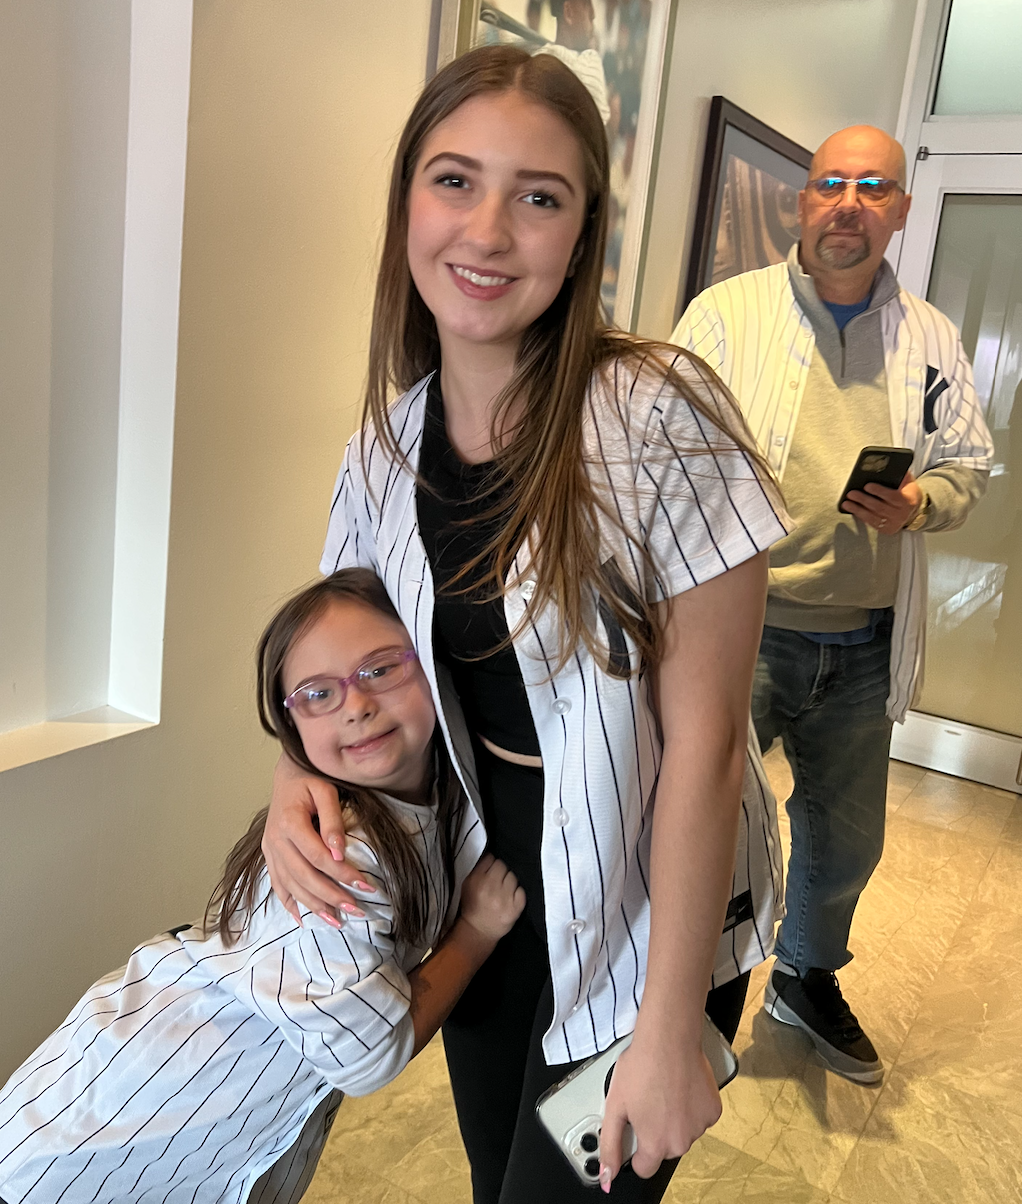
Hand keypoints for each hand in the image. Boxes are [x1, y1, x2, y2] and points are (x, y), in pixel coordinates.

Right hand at [262, 753, 374, 926]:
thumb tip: (339, 851)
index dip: (340, 872)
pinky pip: (277, 884)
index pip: (317, 855)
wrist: (288, 774)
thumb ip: (332, 820)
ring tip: (337, 921)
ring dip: (314, 906)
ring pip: (290, 885)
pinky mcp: (269, 855)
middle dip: (331, 895)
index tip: (363, 884)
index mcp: (289, 822)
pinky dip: (289, 904)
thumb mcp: (325, 791)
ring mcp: (269, 850)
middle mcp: (274, 839)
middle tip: (356, 909)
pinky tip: (304, 920)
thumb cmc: (311, 779)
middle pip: (303, 875)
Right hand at [458, 854, 524, 943]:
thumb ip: (478, 869)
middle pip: (503, 866)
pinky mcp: (516, 908)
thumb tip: (490, 856)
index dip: (491, 864)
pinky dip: (517, 893)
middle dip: (500, 872)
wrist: (478, 930)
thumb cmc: (473, 906)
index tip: (490, 870)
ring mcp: (505, 898)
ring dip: (509, 882)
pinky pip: (521, 891)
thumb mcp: (468, 885)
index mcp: (476, 881)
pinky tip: (509, 898)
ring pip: (513, 877)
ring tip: (503, 891)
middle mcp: (491, 888)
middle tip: (497, 881)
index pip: (491, 859)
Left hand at [599, 1028, 721, 1188]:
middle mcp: (681, 1142)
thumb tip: (606, 1178)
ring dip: (674, 1119)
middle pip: (664, 1149)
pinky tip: (681, 1088)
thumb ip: (610, 1146)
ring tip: (664, 1090)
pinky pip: (699, 1118)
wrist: (669, 1038)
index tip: (635, 1130)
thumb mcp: (614, 1106)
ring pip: (683, 1133)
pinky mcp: (713, 1111)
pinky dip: (691, 1108)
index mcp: (655, 1145)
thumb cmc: (641, 1066)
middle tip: (647, 1101)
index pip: (644, 1168)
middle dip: (655, 1132)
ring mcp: (700, 1127)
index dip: (636, 1151)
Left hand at [842, 470, 921, 533]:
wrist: (914, 510)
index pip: (893, 496)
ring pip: (874, 517)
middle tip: (851, 493)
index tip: (867, 485)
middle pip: (880, 507)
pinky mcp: (887, 529)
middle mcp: (902, 514)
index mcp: (909, 500)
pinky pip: (872, 523)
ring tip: (847, 503)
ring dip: (858, 509)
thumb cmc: (906, 492)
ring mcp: (894, 523)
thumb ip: (900, 471)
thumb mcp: (907, 481)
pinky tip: (852, 510)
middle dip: (864, 500)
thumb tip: (889, 457)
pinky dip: (861, 516)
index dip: (879, 491)